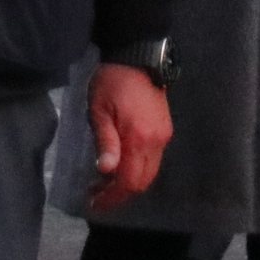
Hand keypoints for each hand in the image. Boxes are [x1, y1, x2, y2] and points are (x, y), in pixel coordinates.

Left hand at [83, 62, 173, 209]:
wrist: (137, 57)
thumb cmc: (112, 82)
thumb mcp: (99, 111)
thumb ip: (105, 142)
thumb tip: (106, 171)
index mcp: (138, 137)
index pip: (128, 180)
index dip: (112, 196)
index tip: (93, 202)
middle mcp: (156, 141)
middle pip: (142, 181)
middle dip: (119, 194)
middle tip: (96, 194)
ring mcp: (163, 136)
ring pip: (150, 172)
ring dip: (129, 182)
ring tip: (105, 181)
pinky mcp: (165, 129)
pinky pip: (153, 159)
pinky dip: (137, 169)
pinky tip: (120, 164)